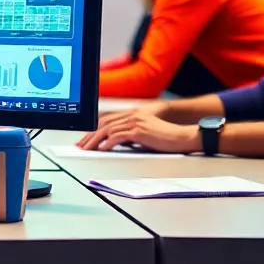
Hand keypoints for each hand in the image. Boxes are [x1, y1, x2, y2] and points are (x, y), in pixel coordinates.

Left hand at [77, 110, 198, 153]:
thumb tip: (115, 143)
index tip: (86, 139)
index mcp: (133, 114)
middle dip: (90, 135)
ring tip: (88, 149)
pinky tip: (102, 148)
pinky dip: (108, 142)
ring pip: (109, 129)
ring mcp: (136, 122)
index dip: (94, 129)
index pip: (107, 120)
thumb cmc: (166, 138)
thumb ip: (130, 136)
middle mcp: (132, 115)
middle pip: (104, 123)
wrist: (182, 137)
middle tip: (81, 145)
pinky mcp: (140, 131)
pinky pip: (119, 136)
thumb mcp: (144, 135)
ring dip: (95, 140)